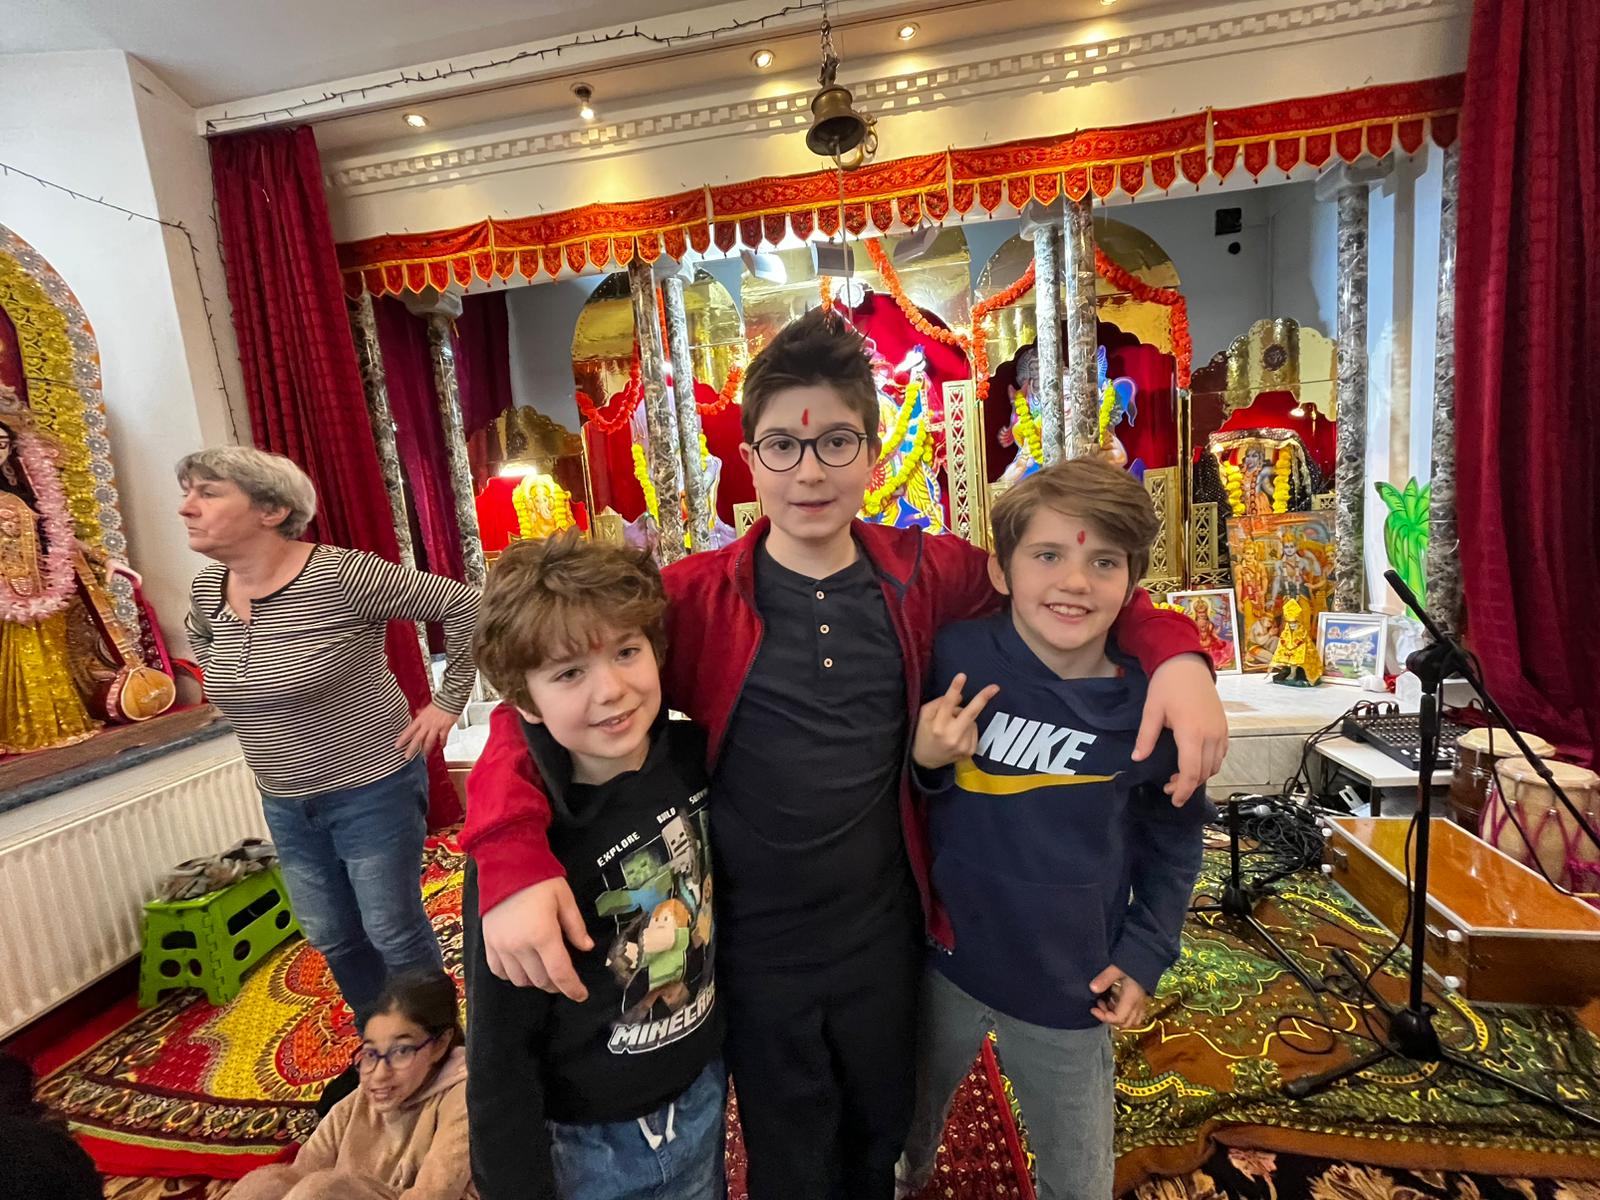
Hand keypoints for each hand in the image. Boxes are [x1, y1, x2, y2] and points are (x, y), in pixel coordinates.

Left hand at [396, 702, 456, 759]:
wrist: (449, 700)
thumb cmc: (439, 703)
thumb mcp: (427, 707)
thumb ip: (421, 711)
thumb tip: (418, 712)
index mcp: (420, 719)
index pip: (409, 731)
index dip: (402, 739)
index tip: (397, 746)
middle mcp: (426, 724)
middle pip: (417, 738)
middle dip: (411, 749)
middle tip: (407, 756)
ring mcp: (436, 727)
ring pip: (429, 740)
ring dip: (426, 749)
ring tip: (423, 756)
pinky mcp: (445, 728)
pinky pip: (443, 738)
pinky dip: (442, 743)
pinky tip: (442, 747)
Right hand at [482, 878, 593, 1000]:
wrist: (506, 865)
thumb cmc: (540, 880)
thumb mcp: (565, 899)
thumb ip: (576, 926)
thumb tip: (586, 948)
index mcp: (543, 935)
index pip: (560, 973)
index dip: (572, 988)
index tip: (581, 995)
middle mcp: (520, 946)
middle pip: (541, 980)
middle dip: (556, 984)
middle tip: (564, 978)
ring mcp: (501, 946)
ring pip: (520, 980)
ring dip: (535, 981)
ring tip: (544, 972)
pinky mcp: (488, 943)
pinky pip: (499, 971)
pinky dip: (513, 975)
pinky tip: (522, 968)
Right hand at [912, 673, 1000, 769]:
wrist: (925, 761)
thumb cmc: (923, 733)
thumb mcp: (924, 715)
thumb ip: (939, 703)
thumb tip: (960, 696)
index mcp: (937, 726)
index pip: (947, 703)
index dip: (955, 689)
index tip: (962, 675)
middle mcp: (951, 737)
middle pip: (970, 713)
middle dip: (983, 698)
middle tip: (995, 687)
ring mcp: (962, 746)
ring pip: (972, 720)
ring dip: (964, 718)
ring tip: (951, 727)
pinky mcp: (970, 751)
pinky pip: (974, 730)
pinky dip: (968, 728)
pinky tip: (958, 735)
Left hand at [1089, 965, 1147, 1028]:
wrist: (1149, 957)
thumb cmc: (1133, 962)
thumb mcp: (1116, 968)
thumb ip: (1105, 979)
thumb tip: (1093, 988)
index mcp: (1131, 999)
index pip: (1119, 1018)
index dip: (1104, 1017)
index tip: (1093, 1008)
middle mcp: (1138, 1004)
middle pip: (1125, 1023)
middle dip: (1110, 1019)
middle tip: (1100, 1005)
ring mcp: (1142, 1002)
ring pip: (1131, 1020)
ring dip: (1117, 1017)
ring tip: (1106, 1003)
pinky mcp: (1142, 999)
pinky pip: (1135, 1014)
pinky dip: (1124, 1012)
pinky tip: (1115, 1000)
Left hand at [1133, 653, 1227, 805]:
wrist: (1188, 664)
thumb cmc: (1167, 685)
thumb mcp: (1152, 710)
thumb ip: (1146, 737)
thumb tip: (1137, 759)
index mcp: (1192, 732)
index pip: (1191, 772)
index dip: (1183, 790)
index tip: (1175, 801)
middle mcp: (1211, 735)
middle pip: (1204, 772)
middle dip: (1188, 785)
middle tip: (1169, 788)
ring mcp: (1221, 731)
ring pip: (1215, 765)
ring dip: (1199, 776)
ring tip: (1179, 776)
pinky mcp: (1224, 727)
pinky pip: (1221, 754)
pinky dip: (1209, 764)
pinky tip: (1194, 762)